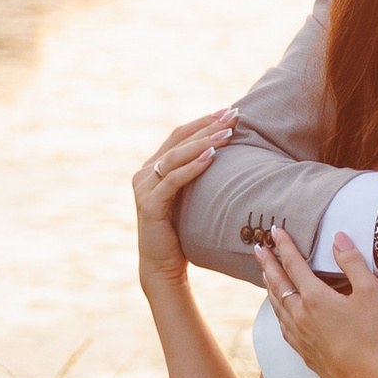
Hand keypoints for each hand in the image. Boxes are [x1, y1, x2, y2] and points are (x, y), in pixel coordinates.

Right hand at [134, 110, 236, 283]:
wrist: (163, 266)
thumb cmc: (182, 232)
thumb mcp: (191, 197)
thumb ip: (198, 174)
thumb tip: (228, 152)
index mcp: (153, 167)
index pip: (179, 135)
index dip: (204, 122)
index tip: (229, 111)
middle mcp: (144, 174)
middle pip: (178, 141)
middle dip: (207, 126)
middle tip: (233, 115)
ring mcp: (144, 189)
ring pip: (175, 157)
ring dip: (203, 143)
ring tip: (227, 133)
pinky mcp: (149, 205)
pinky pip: (173, 181)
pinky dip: (192, 167)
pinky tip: (211, 157)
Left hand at [256, 224, 377, 377]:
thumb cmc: (372, 335)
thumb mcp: (371, 292)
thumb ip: (353, 262)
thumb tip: (338, 238)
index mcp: (315, 298)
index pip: (294, 264)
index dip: (284, 246)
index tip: (275, 231)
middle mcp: (300, 315)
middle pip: (277, 283)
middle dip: (267, 263)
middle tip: (258, 248)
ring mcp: (298, 334)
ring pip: (276, 305)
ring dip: (269, 285)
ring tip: (265, 274)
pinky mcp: (301, 350)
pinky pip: (281, 324)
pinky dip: (276, 309)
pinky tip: (278, 309)